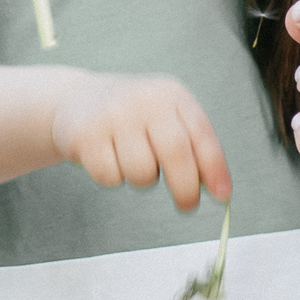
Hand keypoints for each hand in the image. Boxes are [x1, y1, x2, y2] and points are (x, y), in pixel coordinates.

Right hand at [49, 70, 231, 210]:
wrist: (76, 98)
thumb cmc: (131, 116)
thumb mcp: (164, 117)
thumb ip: (191, 147)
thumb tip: (218, 189)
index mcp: (171, 94)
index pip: (201, 133)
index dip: (214, 168)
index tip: (222, 195)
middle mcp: (144, 99)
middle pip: (175, 153)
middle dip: (185, 188)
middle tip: (187, 205)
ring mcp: (113, 115)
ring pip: (142, 172)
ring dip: (142, 180)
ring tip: (132, 161)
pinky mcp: (86, 135)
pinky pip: (110, 177)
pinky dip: (112, 177)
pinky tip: (106, 157)